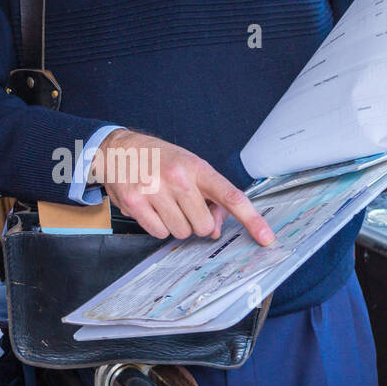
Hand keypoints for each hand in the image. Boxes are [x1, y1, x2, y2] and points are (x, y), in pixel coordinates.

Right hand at [90, 128, 274, 243]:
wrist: (119, 148)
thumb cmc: (160, 159)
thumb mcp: (189, 169)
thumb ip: (209, 199)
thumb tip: (216, 231)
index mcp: (197, 167)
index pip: (231, 196)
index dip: (252, 220)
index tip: (267, 237)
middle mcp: (178, 178)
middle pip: (204, 226)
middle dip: (197, 222)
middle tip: (184, 206)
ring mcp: (155, 191)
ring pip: (181, 232)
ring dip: (176, 225)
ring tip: (165, 204)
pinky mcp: (136, 203)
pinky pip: (159, 233)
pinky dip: (158, 227)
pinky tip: (151, 208)